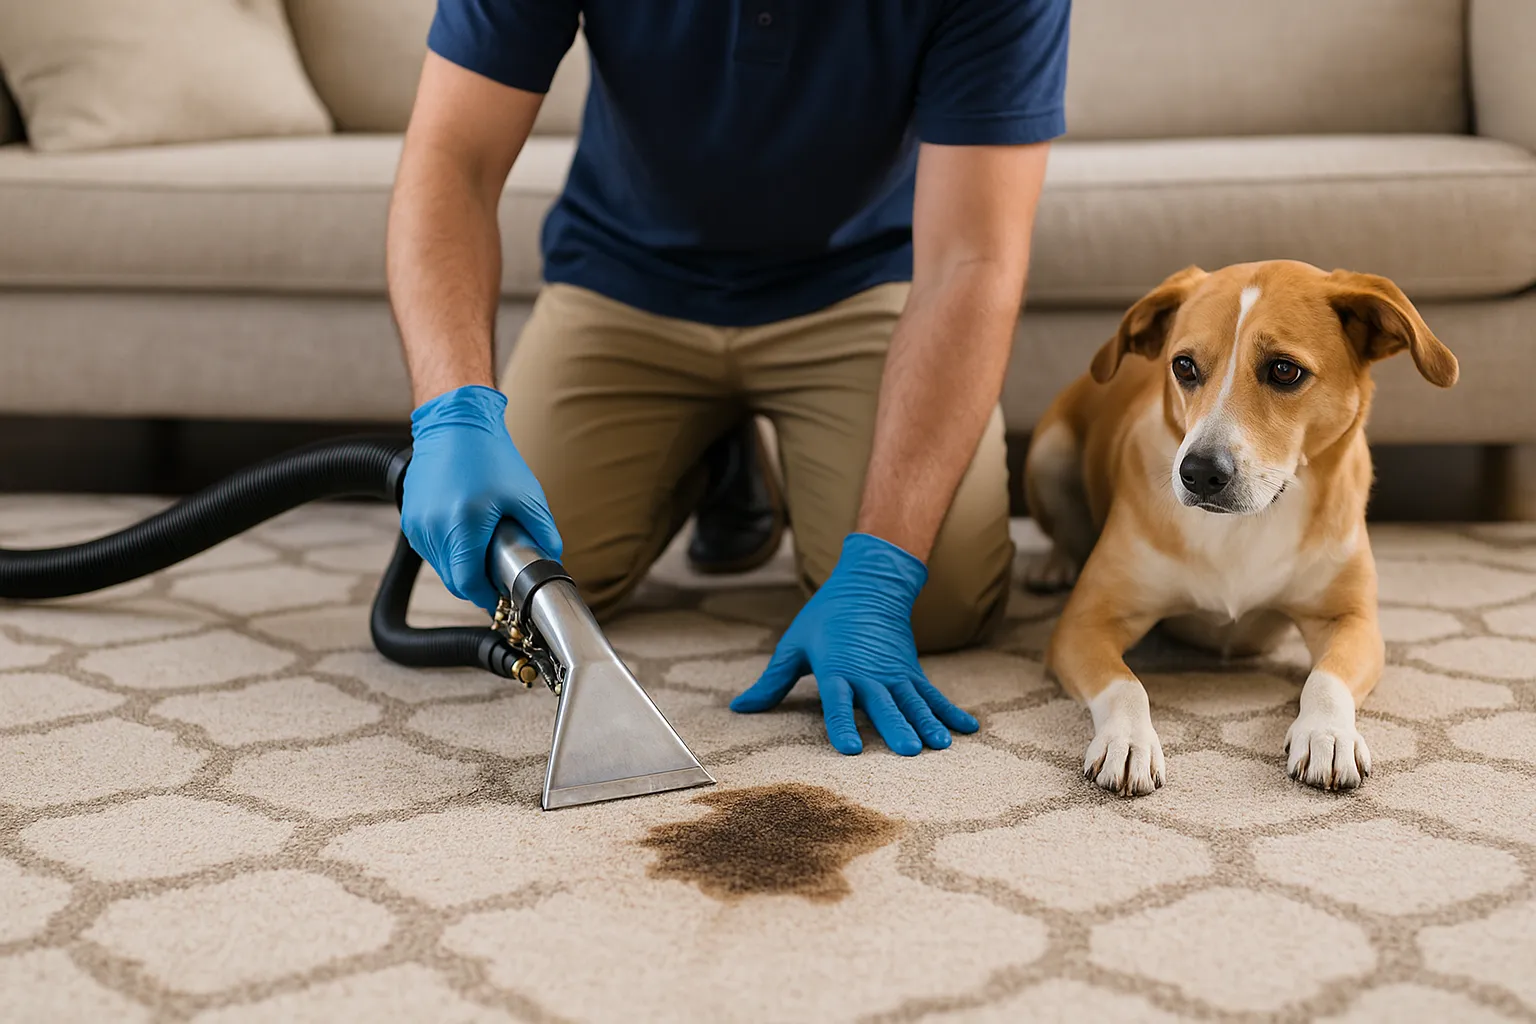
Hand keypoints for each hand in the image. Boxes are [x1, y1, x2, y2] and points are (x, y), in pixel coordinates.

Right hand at [401, 384, 562, 611]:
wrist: (454, 424)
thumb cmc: (490, 455)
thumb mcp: (526, 495)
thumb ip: (543, 532)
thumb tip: (551, 560)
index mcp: (463, 526)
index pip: (468, 584)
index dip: (486, 597)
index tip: (502, 597)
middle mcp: (434, 528)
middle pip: (454, 580)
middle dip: (476, 584)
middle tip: (498, 576)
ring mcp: (417, 524)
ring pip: (441, 567)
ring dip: (462, 567)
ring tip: (483, 548)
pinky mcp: (410, 518)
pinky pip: (431, 549)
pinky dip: (448, 551)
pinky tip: (466, 534)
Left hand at [729, 532, 978, 754]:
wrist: (868, 585)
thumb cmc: (824, 620)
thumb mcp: (794, 646)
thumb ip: (772, 682)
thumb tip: (740, 708)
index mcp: (836, 670)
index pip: (838, 702)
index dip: (843, 724)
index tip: (849, 748)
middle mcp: (869, 674)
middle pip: (883, 705)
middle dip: (896, 728)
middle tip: (910, 751)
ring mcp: (894, 673)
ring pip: (913, 701)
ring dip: (928, 723)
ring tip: (941, 746)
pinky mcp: (912, 671)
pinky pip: (933, 694)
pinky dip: (950, 711)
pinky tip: (969, 729)